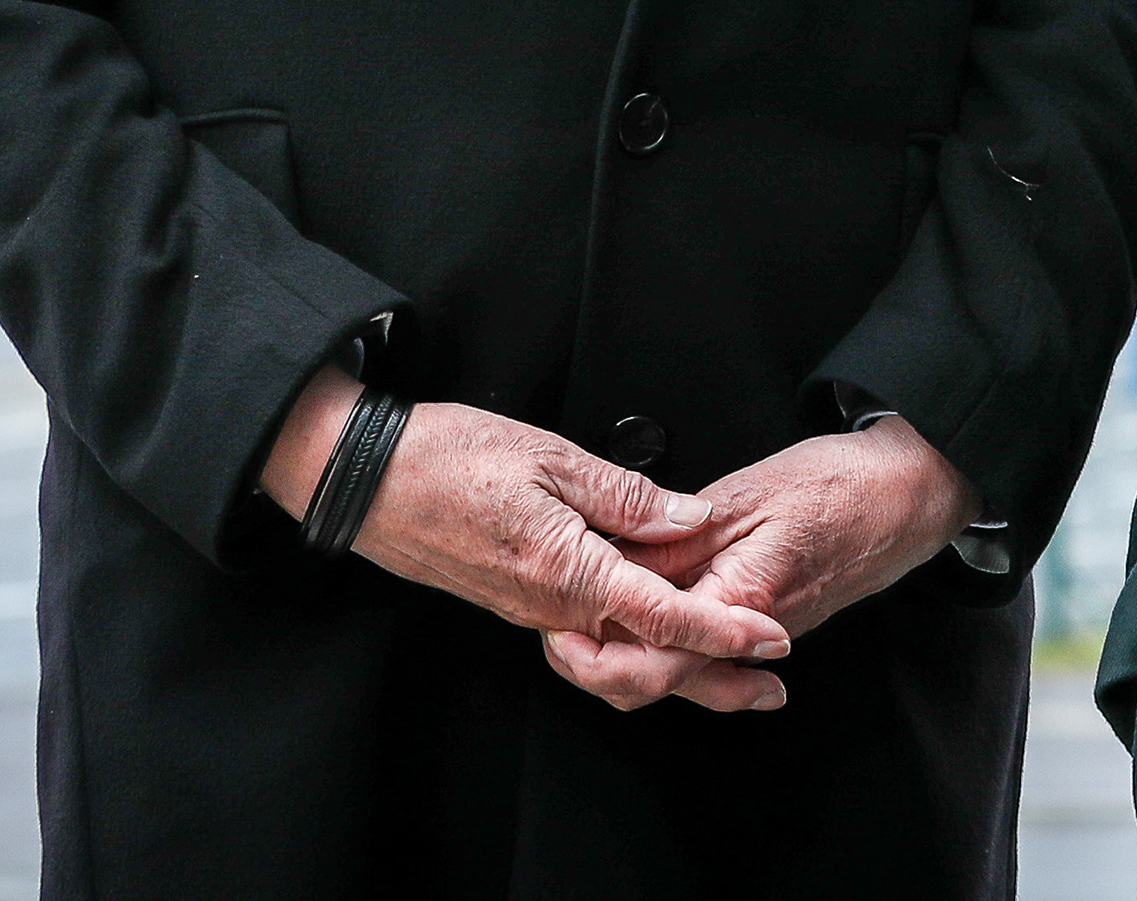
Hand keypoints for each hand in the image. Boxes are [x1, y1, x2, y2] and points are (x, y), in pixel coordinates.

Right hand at [257, 370, 785, 670]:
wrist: (363, 479)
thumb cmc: (446, 458)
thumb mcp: (548, 455)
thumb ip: (624, 493)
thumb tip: (688, 515)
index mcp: (567, 572)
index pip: (664, 615)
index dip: (725, 632)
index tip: (772, 642)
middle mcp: (551, 607)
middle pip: (647, 654)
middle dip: (713, 672)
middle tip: (769, 680)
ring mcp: (531, 609)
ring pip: (618, 648)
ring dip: (675, 656)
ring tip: (728, 654)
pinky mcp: (515, 599)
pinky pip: (586, 629)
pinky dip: (632, 633)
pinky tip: (656, 616)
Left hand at [541, 418, 981, 713]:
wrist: (910, 491)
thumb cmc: (841, 484)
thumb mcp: (743, 496)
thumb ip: (676, 540)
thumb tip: (616, 566)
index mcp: (740, 602)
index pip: (654, 663)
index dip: (595, 658)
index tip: (557, 633)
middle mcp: (752, 634)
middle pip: (662, 682)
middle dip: (602, 668)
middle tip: (560, 635)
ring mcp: (765, 634)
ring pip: (685, 670)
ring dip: (635, 654)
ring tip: (592, 621)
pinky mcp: (771, 623)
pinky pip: (712, 650)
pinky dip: (674, 640)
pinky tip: (653, 614)